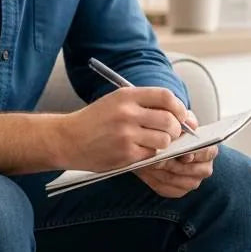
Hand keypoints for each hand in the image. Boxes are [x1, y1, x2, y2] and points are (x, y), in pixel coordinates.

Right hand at [58, 87, 191, 171]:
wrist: (67, 139)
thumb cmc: (96, 120)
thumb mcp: (118, 101)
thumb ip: (146, 104)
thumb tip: (184, 115)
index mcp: (127, 96)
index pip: (166, 97)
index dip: (180, 108)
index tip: (182, 116)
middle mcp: (127, 113)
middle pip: (170, 120)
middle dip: (177, 129)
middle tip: (172, 133)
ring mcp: (126, 135)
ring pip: (164, 140)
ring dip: (165, 143)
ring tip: (154, 142)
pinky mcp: (124, 154)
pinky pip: (151, 155)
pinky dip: (151, 154)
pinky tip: (140, 151)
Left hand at [134, 112, 218, 197]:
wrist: (161, 148)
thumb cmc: (174, 135)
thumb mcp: (181, 123)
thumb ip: (187, 121)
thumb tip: (191, 125)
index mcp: (209, 150)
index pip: (207, 152)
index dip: (196, 154)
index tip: (183, 154)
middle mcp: (204, 168)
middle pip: (193, 170)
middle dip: (175, 165)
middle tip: (159, 159)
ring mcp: (192, 181)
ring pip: (178, 181)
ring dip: (163, 173)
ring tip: (150, 164)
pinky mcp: (178, 191)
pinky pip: (167, 189)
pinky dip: (155, 181)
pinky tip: (147, 172)